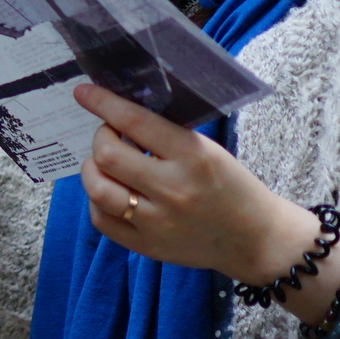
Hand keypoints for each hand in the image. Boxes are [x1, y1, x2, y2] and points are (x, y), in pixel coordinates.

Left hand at [74, 82, 339, 323]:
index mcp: (193, 157)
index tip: (84, 92)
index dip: (103, 103)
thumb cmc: (231, 186)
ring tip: (106, 164)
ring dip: (93, 169)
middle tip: (110, 135)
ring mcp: (157, 221)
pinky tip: (113, 191)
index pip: (135, 122)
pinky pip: (101, 219)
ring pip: (97, 188)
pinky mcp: (146, 246)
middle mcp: (173, 189)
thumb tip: (119, 110)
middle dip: (100, 138)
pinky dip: (98, 200)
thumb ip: (166, 134)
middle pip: (107, 155)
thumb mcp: (208, 150)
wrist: (255, 239)